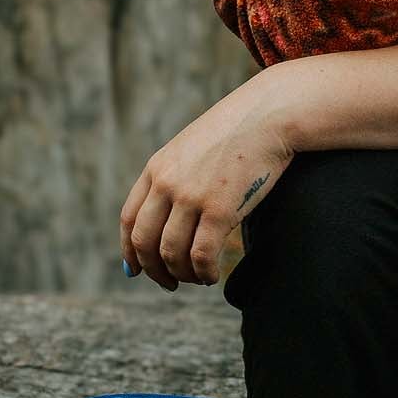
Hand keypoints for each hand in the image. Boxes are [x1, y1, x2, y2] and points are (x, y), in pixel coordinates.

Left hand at [120, 67, 295, 288]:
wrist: (268, 114)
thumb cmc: (237, 131)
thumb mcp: (193, 147)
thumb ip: (176, 176)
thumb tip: (170, 214)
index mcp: (157, 167)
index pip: (129, 220)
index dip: (130, 251)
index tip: (138, 270)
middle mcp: (167, 183)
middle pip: (144, 242)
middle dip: (154, 271)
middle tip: (170, 283)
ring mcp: (191, 196)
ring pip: (171, 253)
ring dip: (182, 275)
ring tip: (198, 277)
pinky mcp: (219, 209)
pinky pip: (201, 256)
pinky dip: (204, 273)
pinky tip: (213, 276)